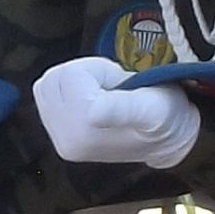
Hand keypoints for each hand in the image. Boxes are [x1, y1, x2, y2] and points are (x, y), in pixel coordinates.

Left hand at [30, 54, 201, 173]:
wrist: (167, 137)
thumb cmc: (164, 116)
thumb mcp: (151, 108)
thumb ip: (122, 109)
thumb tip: (92, 113)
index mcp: (84, 134)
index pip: (72, 75)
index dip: (100, 72)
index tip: (121, 87)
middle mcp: (65, 141)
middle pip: (57, 77)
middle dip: (88, 74)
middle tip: (115, 89)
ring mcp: (58, 138)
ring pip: (50, 82)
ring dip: (79, 80)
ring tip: (107, 94)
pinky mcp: (55, 132)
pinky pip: (47, 92)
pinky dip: (70, 88)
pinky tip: (93, 98)